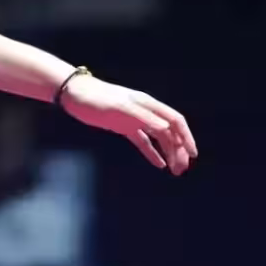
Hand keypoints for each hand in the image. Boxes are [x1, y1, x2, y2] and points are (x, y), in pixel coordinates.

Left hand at [60, 75, 197, 175]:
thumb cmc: (96, 98)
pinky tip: (159, 164)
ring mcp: (134, 119)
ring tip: (174, 171)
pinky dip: (152, 152)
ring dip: (168, 153)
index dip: (186, 136)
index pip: (175, 120)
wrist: (73, 94)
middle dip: (178, 150)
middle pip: (169, 132)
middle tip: (181, 170)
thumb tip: (166, 129)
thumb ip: (143, 118)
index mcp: (147, 104)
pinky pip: (143, 141)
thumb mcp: (119, 108)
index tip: (192, 154)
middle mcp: (144, 111)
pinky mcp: (123, 126)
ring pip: (158, 138)